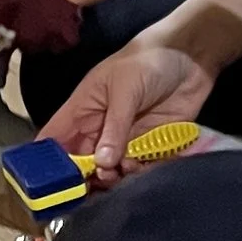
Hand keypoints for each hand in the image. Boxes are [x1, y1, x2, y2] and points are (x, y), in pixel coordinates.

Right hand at [43, 36, 213, 176]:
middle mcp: (100, 128)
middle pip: (82, 161)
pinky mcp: (151, 145)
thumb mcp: (126, 89)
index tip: (51, 183)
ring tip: (124, 172)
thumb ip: (115, 127)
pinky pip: (139, 167)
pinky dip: (139, 174)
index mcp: (83, 109)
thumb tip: (102, 164)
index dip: (49, 160)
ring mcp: (126, 138)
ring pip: (111, 169)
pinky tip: (142, 168)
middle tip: (96, 184)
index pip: (56, 138)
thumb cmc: (149, 61)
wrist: (192, 56)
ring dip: (115, 177)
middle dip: (86, 177)